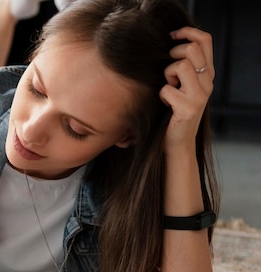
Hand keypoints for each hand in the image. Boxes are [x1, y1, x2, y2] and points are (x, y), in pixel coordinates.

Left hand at [160, 27, 213, 154]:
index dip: (187, 32)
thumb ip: (182, 67)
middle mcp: (207, 82)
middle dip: (173, 54)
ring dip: (167, 75)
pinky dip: (161, 96)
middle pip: (191, 50)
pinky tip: (166, 105)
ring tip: (168, 88)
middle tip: (168, 71)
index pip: (205, 40)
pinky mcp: (188, 108)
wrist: (178, 142)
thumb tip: (168, 44)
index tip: (171, 36)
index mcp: (207, 74)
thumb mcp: (181, 85)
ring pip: (181, 66)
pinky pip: (167, 90)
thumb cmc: (173, 111)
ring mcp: (200, 96)